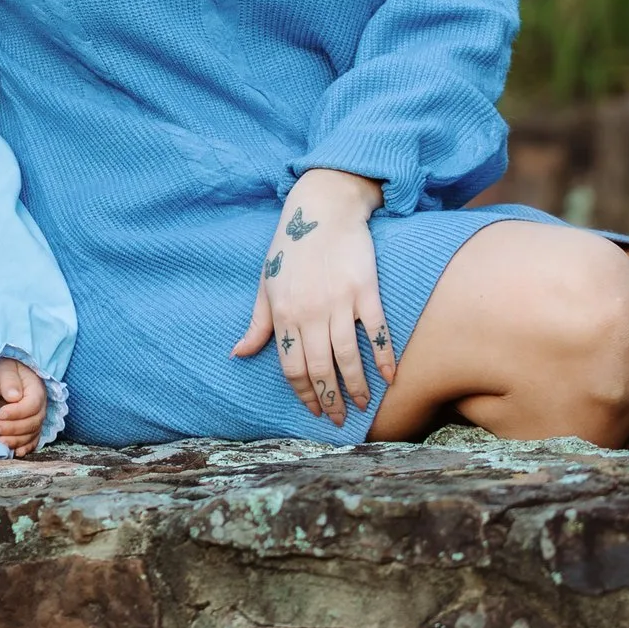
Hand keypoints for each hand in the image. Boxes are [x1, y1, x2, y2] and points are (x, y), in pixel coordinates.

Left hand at [0, 357, 46, 455]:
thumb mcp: (4, 370)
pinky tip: (15, 452)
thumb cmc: (3, 371)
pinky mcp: (30, 428)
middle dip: (13, 428)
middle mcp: (40, 406)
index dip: (18, 412)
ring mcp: (36, 419)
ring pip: (32, 434)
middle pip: (33, 422)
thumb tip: (14, 396)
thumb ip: (9, 381)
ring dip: (16, 440)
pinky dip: (24, 448)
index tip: (0, 413)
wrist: (2, 378)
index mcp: (36, 389)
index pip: (33, 405)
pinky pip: (32, 441)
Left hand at [233, 167, 392, 423]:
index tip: (314, 409)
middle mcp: (310, 312)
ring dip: (356, 386)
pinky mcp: (365, 290)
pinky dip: (384, 357)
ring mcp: (339, 302)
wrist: (323, 208)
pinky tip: (389, 377)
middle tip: (340, 419)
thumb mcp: (266, 283)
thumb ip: (257, 323)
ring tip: (363, 404)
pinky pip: (376, 331)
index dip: (304, 393)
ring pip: (347, 356)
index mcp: (283, 313)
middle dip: (330, 399)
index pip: (292, 366)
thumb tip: (239, 353)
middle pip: (320, 368)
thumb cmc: (291, 247)